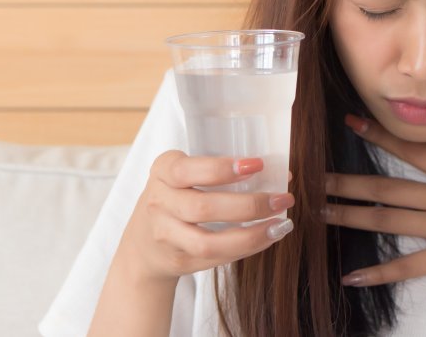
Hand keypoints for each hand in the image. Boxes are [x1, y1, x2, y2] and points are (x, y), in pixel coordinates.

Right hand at [119, 151, 294, 283]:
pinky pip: (216, 258)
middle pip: (204, 208)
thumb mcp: (184, 175)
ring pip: (208, 242)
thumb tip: (281, 172)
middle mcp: (159, 202)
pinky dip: (245, 249)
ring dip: (251, 235)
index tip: (257, 165)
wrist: (143, 244)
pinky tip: (266, 238)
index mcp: (163, 171)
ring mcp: (165, 235)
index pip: (187, 170)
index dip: (222, 169)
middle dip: (249, 205)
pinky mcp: (179, 261)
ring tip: (280, 226)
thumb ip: (221, 171)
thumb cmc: (177, 197)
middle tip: (282, 198)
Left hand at [323, 94, 425, 296]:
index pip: (414, 151)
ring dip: (350, 216)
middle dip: (348, 182)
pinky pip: (404, 266)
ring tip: (320, 214)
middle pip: (386, 186)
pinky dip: (376, 272)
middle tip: (315, 179)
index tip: (351, 123)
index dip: (380, 136)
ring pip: (387, 220)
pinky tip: (350, 275)